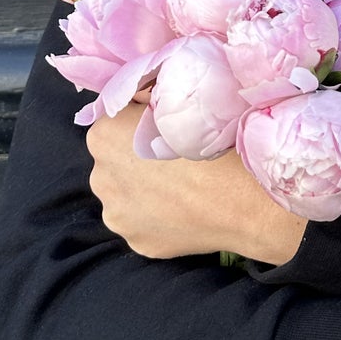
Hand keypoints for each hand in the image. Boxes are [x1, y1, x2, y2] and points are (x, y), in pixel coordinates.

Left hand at [84, 102, 307, 265]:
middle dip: (137, 158)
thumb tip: (141, 96)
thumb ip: (149, 96)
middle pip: (117, 161)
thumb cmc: (210, 141)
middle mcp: (99, 178)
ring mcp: (117, 215)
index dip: (139, 121)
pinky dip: (159, 217)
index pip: (114, 120)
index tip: (165, 126)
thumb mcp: (178, 101)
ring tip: (182, 186)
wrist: (241, 199)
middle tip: (175, 158)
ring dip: (144, 190)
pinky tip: (184, 210)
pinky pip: (144, 223)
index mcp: (102, 136)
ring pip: (127, 195)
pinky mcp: (137, 242)